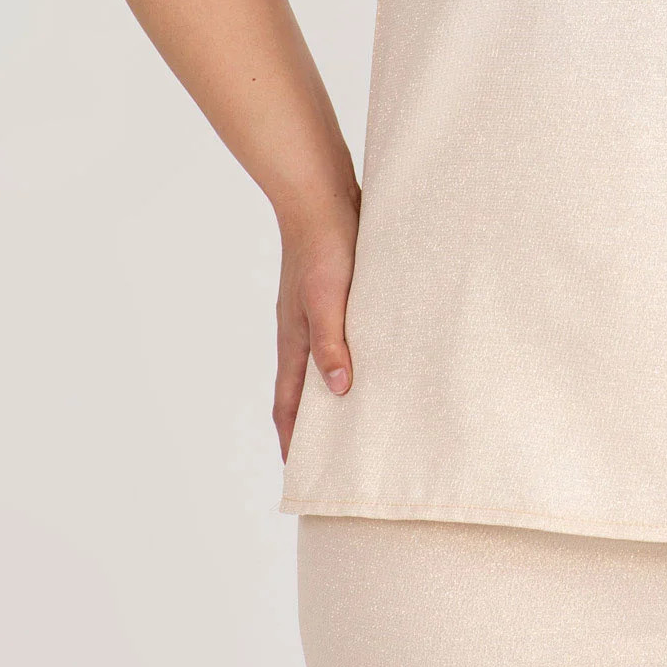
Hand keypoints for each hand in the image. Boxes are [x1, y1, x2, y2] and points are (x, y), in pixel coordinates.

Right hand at [273, 185, 360, 462]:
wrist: (321, 194)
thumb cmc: (322, 246)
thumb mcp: (327, 299)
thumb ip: (331, 343)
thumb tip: (339, 391)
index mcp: (293, 340)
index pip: (289, 405)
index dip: (293, 440)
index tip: (301, 472)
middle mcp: (301, 331)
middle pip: (304, 391)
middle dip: (314, 425)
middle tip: (335, 454)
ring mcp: (317, 312)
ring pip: (323, 363)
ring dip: (335, 390)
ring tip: (360, 414)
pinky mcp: (337, 293)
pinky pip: (342, 335)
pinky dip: (351, 355)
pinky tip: (376, 355)